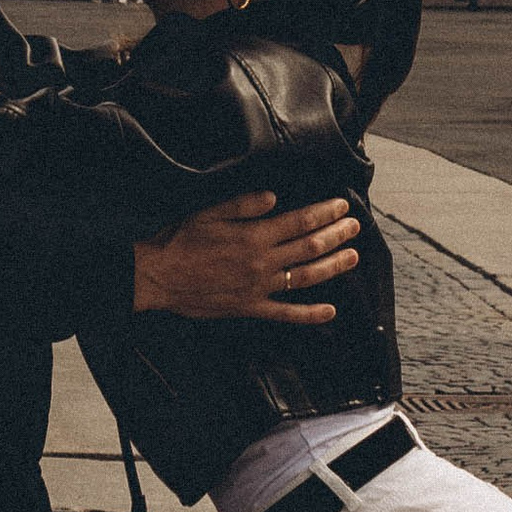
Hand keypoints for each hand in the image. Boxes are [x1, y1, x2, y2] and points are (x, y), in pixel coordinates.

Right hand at [135, 194, 360, 324]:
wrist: (156, 276)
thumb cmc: (178, 240)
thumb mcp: (208, 212)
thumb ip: (243, 205)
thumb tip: (274, 197)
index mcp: (253, 237)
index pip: (299, 222)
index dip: (324, 213)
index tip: (342, 206)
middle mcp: (262, 263)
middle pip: (310, 248)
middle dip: (336, 235)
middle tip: (355, 226)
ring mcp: (258, 288)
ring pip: (305, 278)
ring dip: (332, 267)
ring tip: (353, 257)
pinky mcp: (249, 307)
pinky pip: (285, 313)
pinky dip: (310, 314)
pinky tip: (330, 311)